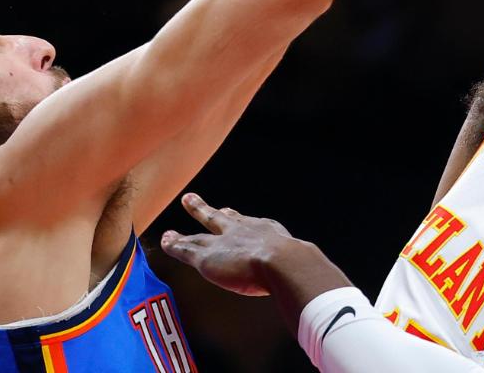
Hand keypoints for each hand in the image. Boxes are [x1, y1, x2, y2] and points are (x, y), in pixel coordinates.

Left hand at [159, 193, 306, 297]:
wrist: (283, 262)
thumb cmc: (296, 268)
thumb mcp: (301, 264)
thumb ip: (304, 272)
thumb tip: (318, 285)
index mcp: (265, 232)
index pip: (248, 224)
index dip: (238, 219)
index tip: (231, 212)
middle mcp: (242, 231)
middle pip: (221, 217)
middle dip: (208, 210)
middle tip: (193, 199)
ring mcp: (224, 241)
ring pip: (202, 228)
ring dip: (193, 215)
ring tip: (183, 205)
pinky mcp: (207, 255)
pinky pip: (186, 248)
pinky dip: (175, 244)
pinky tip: (166, 240)